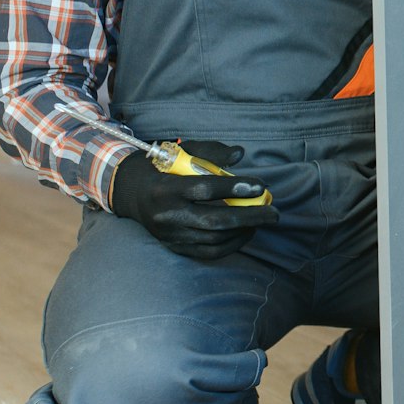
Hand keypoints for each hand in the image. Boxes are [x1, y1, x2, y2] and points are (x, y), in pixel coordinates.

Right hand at [109, 142, 278, 259]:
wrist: (130, 191)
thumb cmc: (162, 167)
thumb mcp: (182, 151)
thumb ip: (210, 151)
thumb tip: (240, 154)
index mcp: (166, 187)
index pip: (205, 189)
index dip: (236, 188)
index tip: (261, 186)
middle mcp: (166, 214)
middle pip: (214, 221)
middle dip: (249, 217)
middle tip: (274, 212)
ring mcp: (169, 234)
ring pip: (213, 239)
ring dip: (243, 232)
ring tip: (262, 220)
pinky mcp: (174, 246)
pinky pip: (207, 252)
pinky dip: (231, 245)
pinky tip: (246, 233)